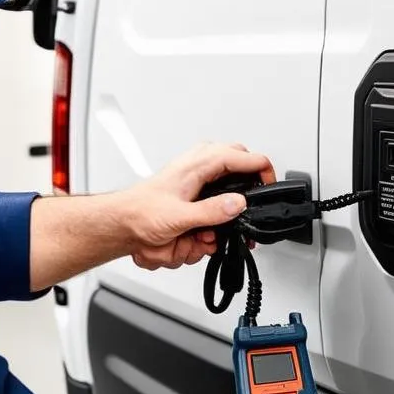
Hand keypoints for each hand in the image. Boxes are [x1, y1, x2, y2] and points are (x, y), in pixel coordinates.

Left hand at [122, 143, 275, 270]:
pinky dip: (214, 225)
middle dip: (244, 194)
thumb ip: (212, 211)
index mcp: (199, 163)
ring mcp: (198, 179)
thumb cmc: (141, 213)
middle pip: (240, 167)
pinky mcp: (195, 194)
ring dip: (224, 216)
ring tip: (207, 234)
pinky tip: (201, 236)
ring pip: (229, 190)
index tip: (269, 188)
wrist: (123, 223)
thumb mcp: (179, 216)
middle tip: (246, 211)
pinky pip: (216, 205)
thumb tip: (239, 204)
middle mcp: (200, 166)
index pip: (244, 157)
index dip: (262, 171)